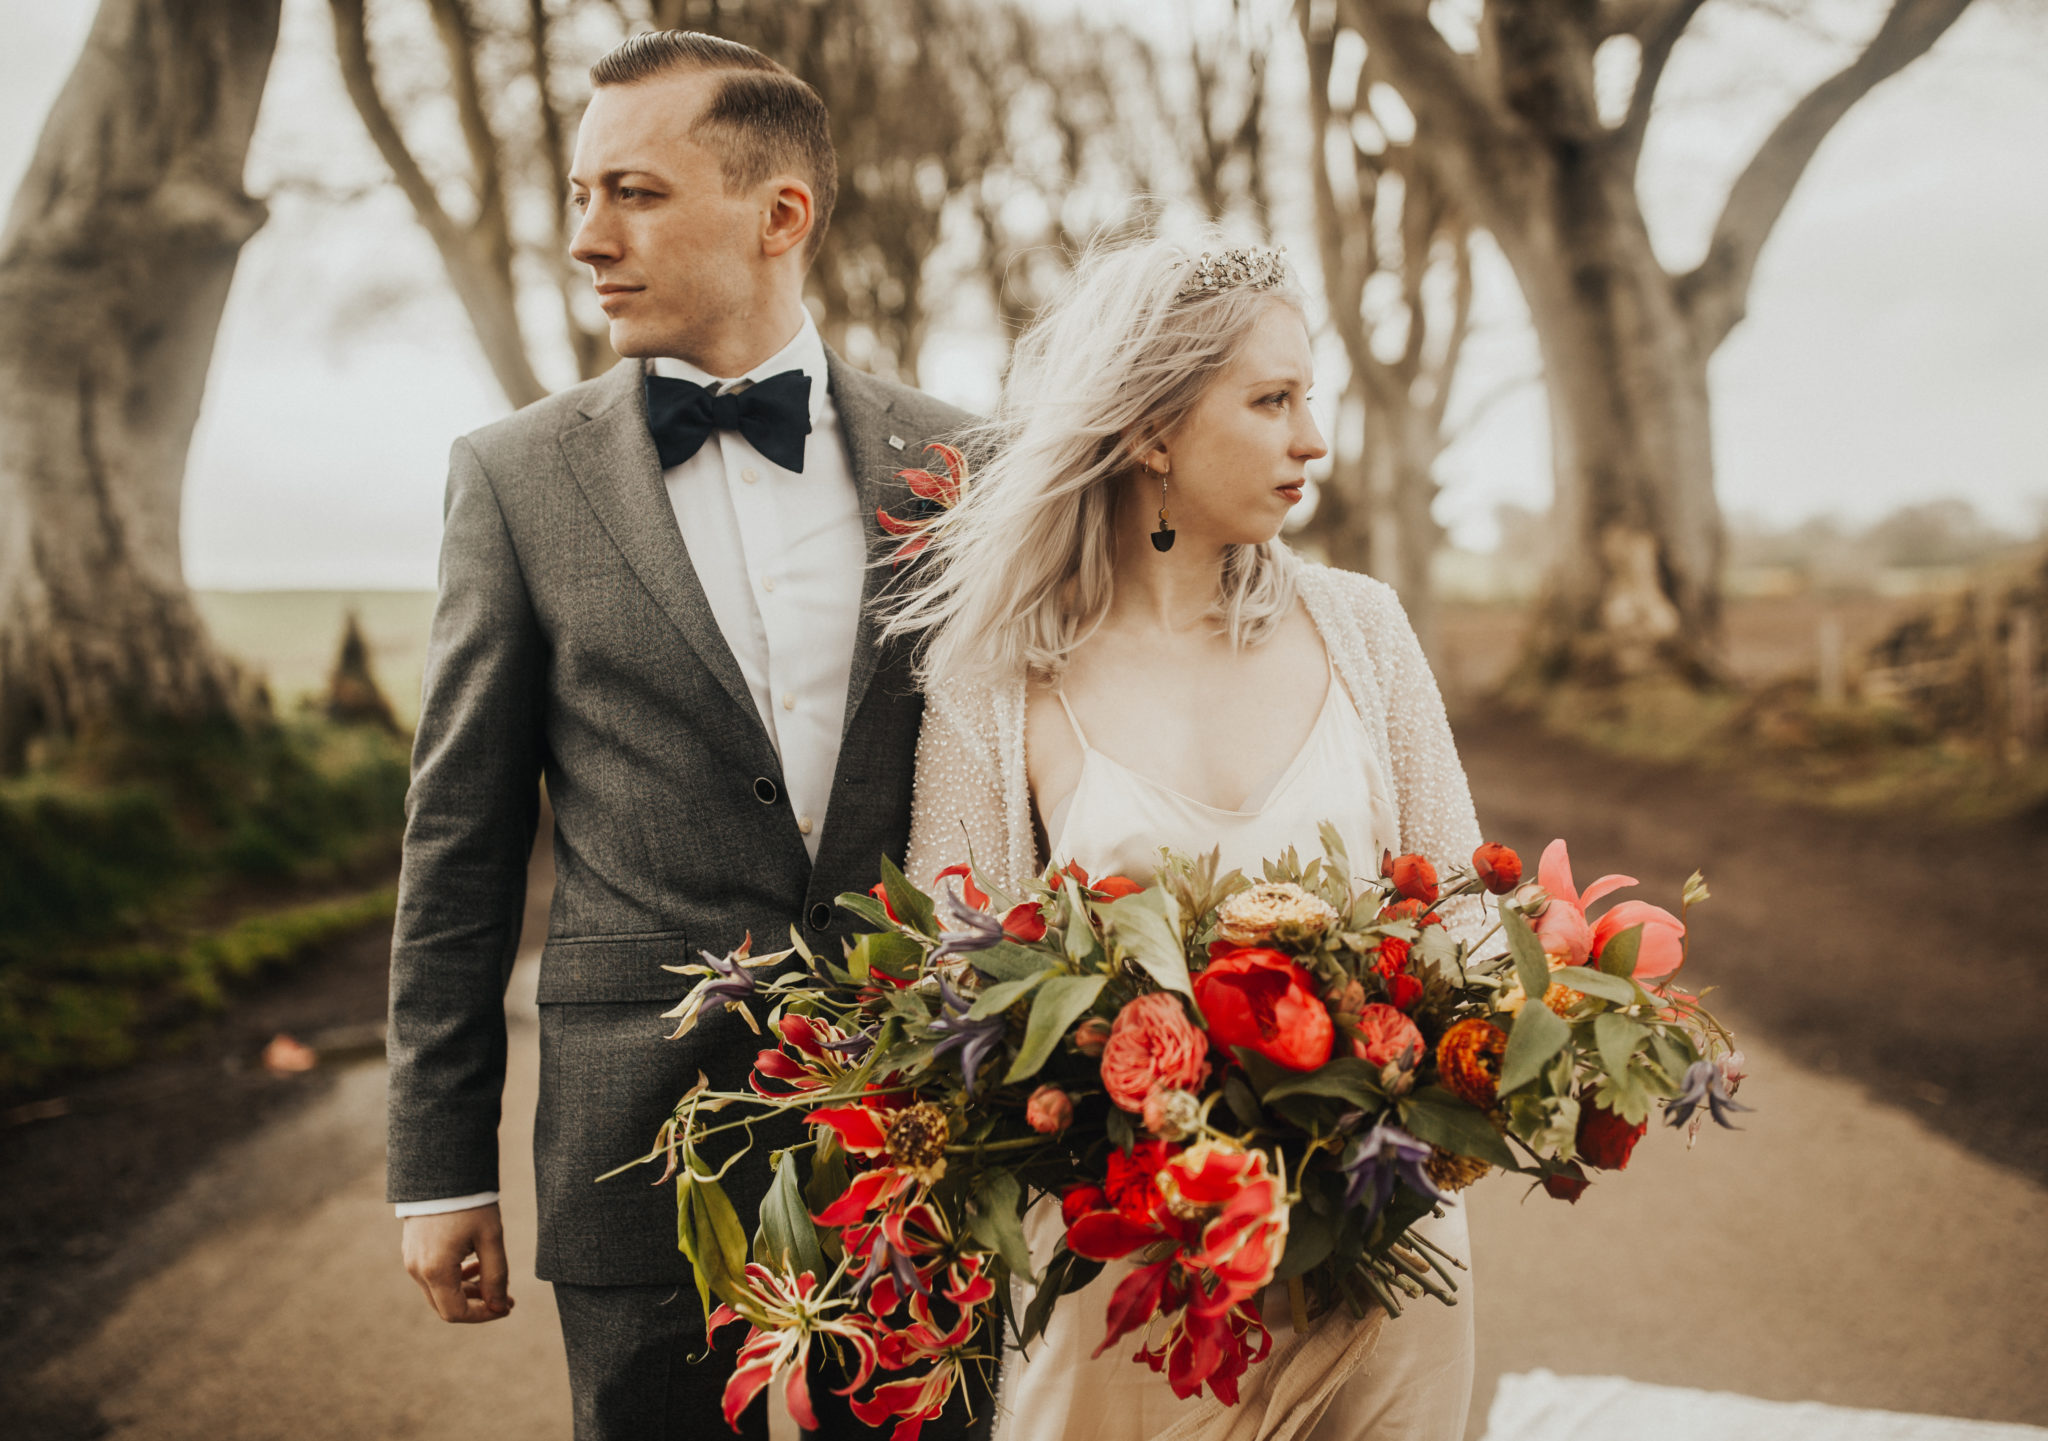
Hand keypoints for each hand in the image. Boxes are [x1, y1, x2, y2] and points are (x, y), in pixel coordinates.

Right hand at [402, 1203, 513, 1322]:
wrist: (441, 1170)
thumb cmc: (470, 1202)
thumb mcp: (491, 1237)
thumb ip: (496, 1276)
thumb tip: (500, 1306)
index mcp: (435, 1270)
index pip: (456, 1313)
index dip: (484, 1315)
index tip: (508, 1306)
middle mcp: (417, 1270)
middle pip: (446, 1306)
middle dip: (477, 1305)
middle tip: (506, 1296)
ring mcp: (411, 1260)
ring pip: (439, 1291)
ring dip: (466, 1291)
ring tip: (491, 1276)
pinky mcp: (411, 1249)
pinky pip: (432, 1275)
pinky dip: (454, 1277)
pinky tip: (474, 1263)